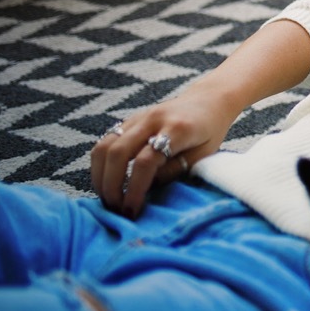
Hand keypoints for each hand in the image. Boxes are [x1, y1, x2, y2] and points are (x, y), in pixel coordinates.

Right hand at [90, 86, 235, 218]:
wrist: (209, 99)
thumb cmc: (210, 132)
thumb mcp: (203, 155)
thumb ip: (175, 170)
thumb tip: (145, 189)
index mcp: (177, 129)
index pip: (146, 161)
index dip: (135, 189)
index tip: (132, 211)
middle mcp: (153, 119)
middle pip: (118, 152)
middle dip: (111, 186)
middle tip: (115, 209)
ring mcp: (138, 117)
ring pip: (104, 146)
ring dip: (99, 176)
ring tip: (107, 198)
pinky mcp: (129, 119)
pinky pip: (105, 141)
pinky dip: (100, 164)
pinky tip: (106, 181)